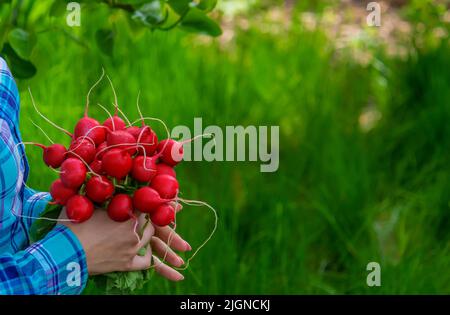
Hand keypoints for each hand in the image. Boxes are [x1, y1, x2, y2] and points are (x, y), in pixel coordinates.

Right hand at [60, 203, 189, 280]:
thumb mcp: (87, 202)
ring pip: (151, 240)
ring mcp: (132, 249)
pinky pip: (145, 262)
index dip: (161, 198)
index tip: (174, 194)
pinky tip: (154, 256)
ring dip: (158, 234)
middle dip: (162, 214)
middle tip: (176, 207)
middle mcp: (135, 232)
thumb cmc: (72, 224)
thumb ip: (101, 190)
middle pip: (153, 221)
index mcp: (128, 215)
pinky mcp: (126, 264)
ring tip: (173, 236)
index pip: (150, 204)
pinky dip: (150, 258)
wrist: (64, 254)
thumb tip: (105, 171)